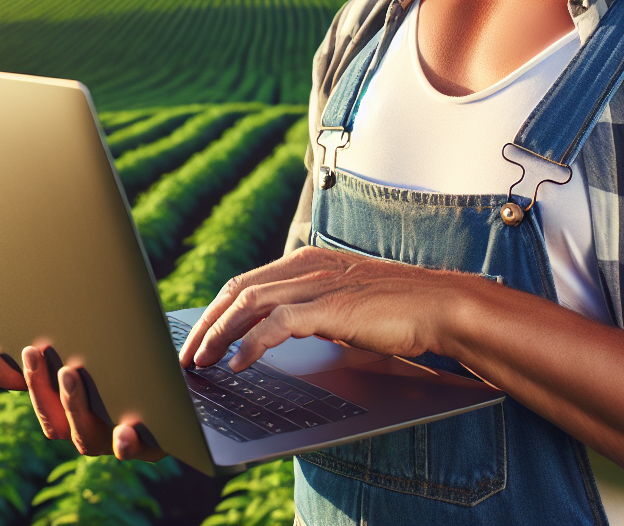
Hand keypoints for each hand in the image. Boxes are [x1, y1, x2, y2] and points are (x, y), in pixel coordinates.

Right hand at [0, 345, 166, 461]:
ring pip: (88, 437)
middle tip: (39, 352)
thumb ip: (27, 368)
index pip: (39, 403)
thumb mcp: (78, 358)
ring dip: (75, 407)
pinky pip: (138, 450)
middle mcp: (88, 432)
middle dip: (44, 388)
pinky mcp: (152, 442)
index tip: (25, 347)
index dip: (28, 381)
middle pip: (58, 421)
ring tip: (71, 373)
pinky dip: (128, 444)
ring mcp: (117, 439)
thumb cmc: (118, 369)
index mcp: (69, 413)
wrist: (178, 380)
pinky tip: (126, 430)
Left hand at [178, 246, 464, 371]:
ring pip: (248, 304)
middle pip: (238, 289)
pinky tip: (237, 363)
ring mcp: (317, 284)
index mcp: (307, 260)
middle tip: (186, 354)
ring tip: (200, 361)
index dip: (216, 310)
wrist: (437, 306)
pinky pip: (276, 324)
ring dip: (218, 335)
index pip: (246, 282)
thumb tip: (276, 336)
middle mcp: (306, 265)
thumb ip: (311, 311)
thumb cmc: (395, 309)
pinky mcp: (329, 307)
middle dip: (206, 323)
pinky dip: (250, 344)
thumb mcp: (342, 304)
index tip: (198, 335)